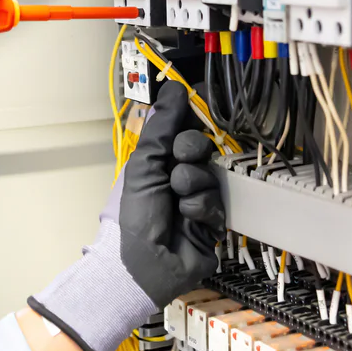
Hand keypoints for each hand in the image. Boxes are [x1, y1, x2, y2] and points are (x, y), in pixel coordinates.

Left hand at [29, 82, 224, 350]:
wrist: (144, 264)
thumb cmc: (135, 214)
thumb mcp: (144, 164)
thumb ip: (162, 126)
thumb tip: (175, 86)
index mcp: (159, 159)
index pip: (182, 127)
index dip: (191, 116)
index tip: (199, 103)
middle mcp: (179, 174)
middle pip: (200, 144)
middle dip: (189, 151)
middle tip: (176, 163)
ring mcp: (197, 196)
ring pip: (209, 173)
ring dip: (191, 184)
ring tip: (176, 201)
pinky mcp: (213, 218)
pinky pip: (215, 200)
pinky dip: (200, 207)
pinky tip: (187, 220)